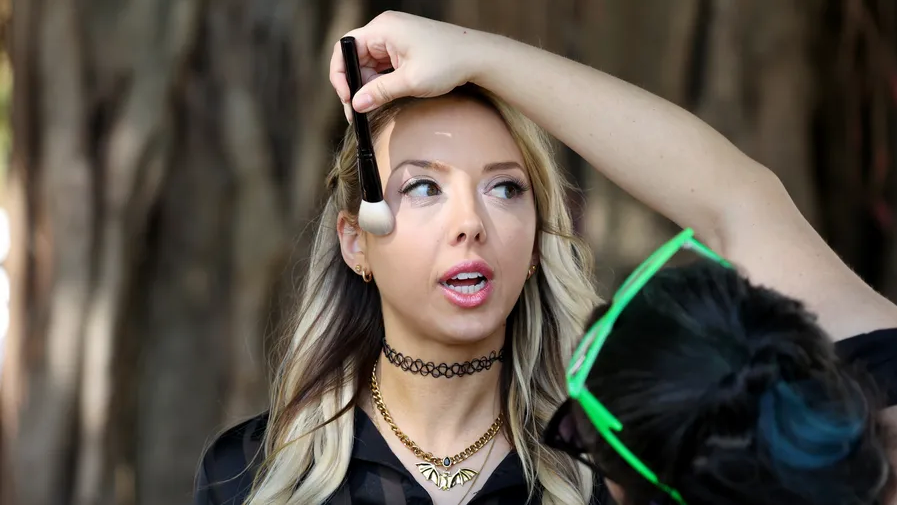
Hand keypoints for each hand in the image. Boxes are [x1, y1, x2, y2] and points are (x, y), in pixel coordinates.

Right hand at [329, 11, 487, 119]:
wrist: (478, 57)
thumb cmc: (449, 62)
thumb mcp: (411, 82)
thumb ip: (379, 92)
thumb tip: (356, 104)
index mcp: (383, 29)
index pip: (345, 48)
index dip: (340, 73)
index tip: (347, 97)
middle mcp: (385, 30)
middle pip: (355, 58)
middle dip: (354, 85)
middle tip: (357, 112)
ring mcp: (394, 39)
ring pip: (368, 65)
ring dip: (367, 86)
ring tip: (371, 108)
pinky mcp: (403, 49)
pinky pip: (381, 66)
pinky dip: (379, 82)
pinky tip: (383, 98)